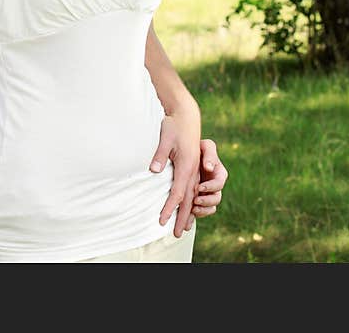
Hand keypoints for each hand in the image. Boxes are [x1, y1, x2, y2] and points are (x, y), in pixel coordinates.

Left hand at [150, 112, 200, 237]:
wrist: (186, 114)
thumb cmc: (173, 125)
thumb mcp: (164, 137)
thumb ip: (159, 155)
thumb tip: (153, 171)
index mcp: (187, 165)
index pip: (178, 192)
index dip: (170, 208)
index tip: (162, 221)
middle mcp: (193, 170)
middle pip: (188, 199)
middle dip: (181, 217)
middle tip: (175, 234)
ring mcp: (195, 169)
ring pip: (193, 196)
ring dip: (188, 213)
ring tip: (184, 228)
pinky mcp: (194, 166)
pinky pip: (194, 188)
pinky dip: (191, 202)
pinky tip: (188, 210)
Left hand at [192, 138, 227, 217]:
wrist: (189, 148)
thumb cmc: (198, 146)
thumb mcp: (205, 146)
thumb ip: (209, 155)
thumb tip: (208, 167)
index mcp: (219, 172)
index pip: (218, 183)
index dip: (210, 187)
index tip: (199, 188)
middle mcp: (215, 185)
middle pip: (215, 198)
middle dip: (206, 203)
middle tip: (195, 202)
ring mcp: (208, 192)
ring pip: (210, 207)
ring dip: (202, 210)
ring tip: (192, 209)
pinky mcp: (199, 197)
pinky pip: (202, 210)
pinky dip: (196, 214)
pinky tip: (188, 216)